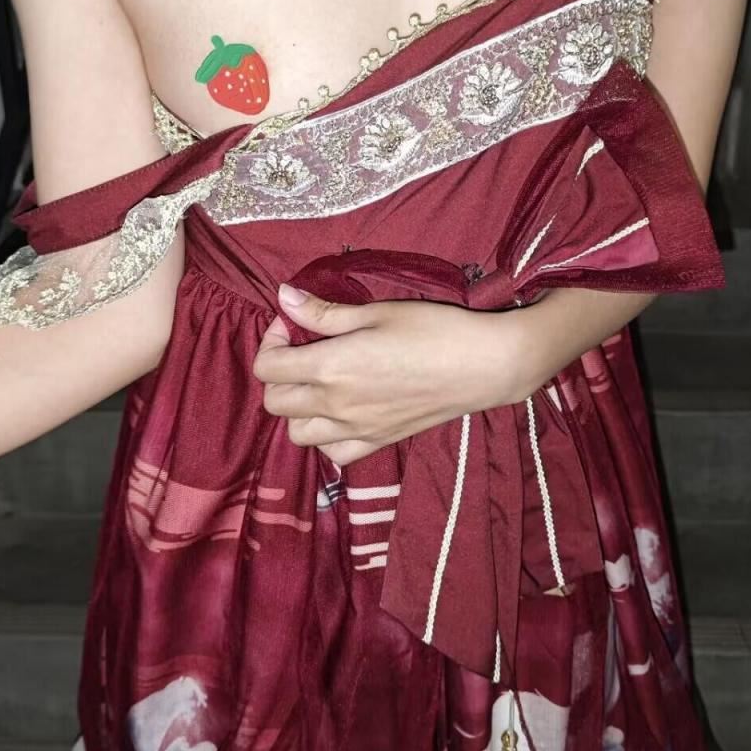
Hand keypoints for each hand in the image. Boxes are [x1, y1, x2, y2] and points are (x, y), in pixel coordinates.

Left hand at [252, 284, 528, 465]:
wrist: (483, 366)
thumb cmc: (432, 329)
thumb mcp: (375, 312)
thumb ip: (323, 312)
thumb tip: (283, 296)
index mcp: (330, 368)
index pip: (267, 367)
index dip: (271, 340)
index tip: (292, 323)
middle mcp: (336, 405)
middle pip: (274, 402)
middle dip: (278, 374)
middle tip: (302, 351)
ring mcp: (356, 430)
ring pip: (297, 434)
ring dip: (298, 410)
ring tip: (319, 385)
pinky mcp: (378, 443)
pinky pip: (333, 454)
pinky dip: (326, 437)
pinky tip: (340, 414)